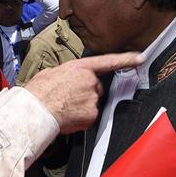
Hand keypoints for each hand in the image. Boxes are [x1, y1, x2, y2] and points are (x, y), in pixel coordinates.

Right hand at [25, 52, 143, 133]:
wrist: (35, 110)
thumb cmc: (38, 92)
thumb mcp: (51, 74)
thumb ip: (67, 74)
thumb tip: (66, 80)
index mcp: (79, 67)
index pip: (108, 61)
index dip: (126, 60)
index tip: (140, 58)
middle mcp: (89, 81)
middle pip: (96, 88)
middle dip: (86, 93)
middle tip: (67, 98)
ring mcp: (92, 98)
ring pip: (92, 103)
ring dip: (82, 106)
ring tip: (64, 107)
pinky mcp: (91, 114)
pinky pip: (90, 117)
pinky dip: (81, 118)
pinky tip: (68, 116)